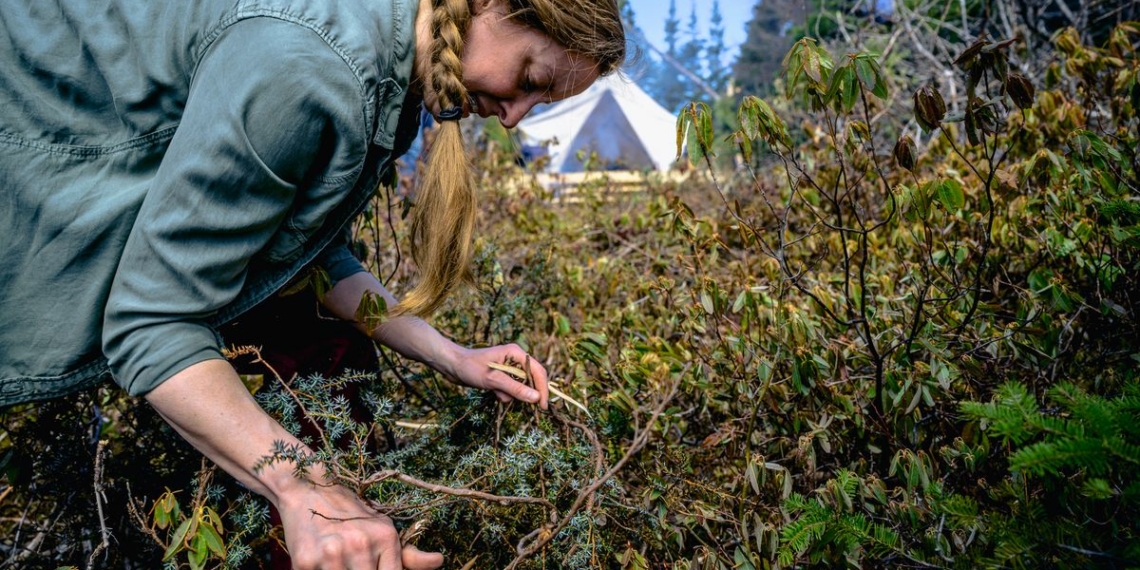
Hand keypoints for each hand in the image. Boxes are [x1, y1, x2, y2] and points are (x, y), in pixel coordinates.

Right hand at [279, 481, 443, 569]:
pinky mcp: (306, 560)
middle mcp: (361, 544)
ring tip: (342, 564)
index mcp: (385, 537)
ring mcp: (333, 553)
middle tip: (358, 565)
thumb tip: (439, 561)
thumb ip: (409, 555)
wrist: (308, 489)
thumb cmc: (350, 514)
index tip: (374, 568)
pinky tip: (325, 565)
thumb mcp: (382, 528)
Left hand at [443, 343, 549, 408]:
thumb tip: (536, 398)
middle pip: (532, 380)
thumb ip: (515, 388)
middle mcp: (515, 359)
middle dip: (526, 393)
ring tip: (496, 393)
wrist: (451, 365)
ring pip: (520, 387)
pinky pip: (510, 389)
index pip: (538, 372)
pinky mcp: (502, 376)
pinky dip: (504, 394)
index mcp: (516, 354)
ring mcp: (509, 368)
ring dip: (511, 394)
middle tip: (526, 408)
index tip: (542, 406)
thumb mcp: (493, 379)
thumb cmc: (470, 367)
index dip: (542, 389)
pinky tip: (492, 392)